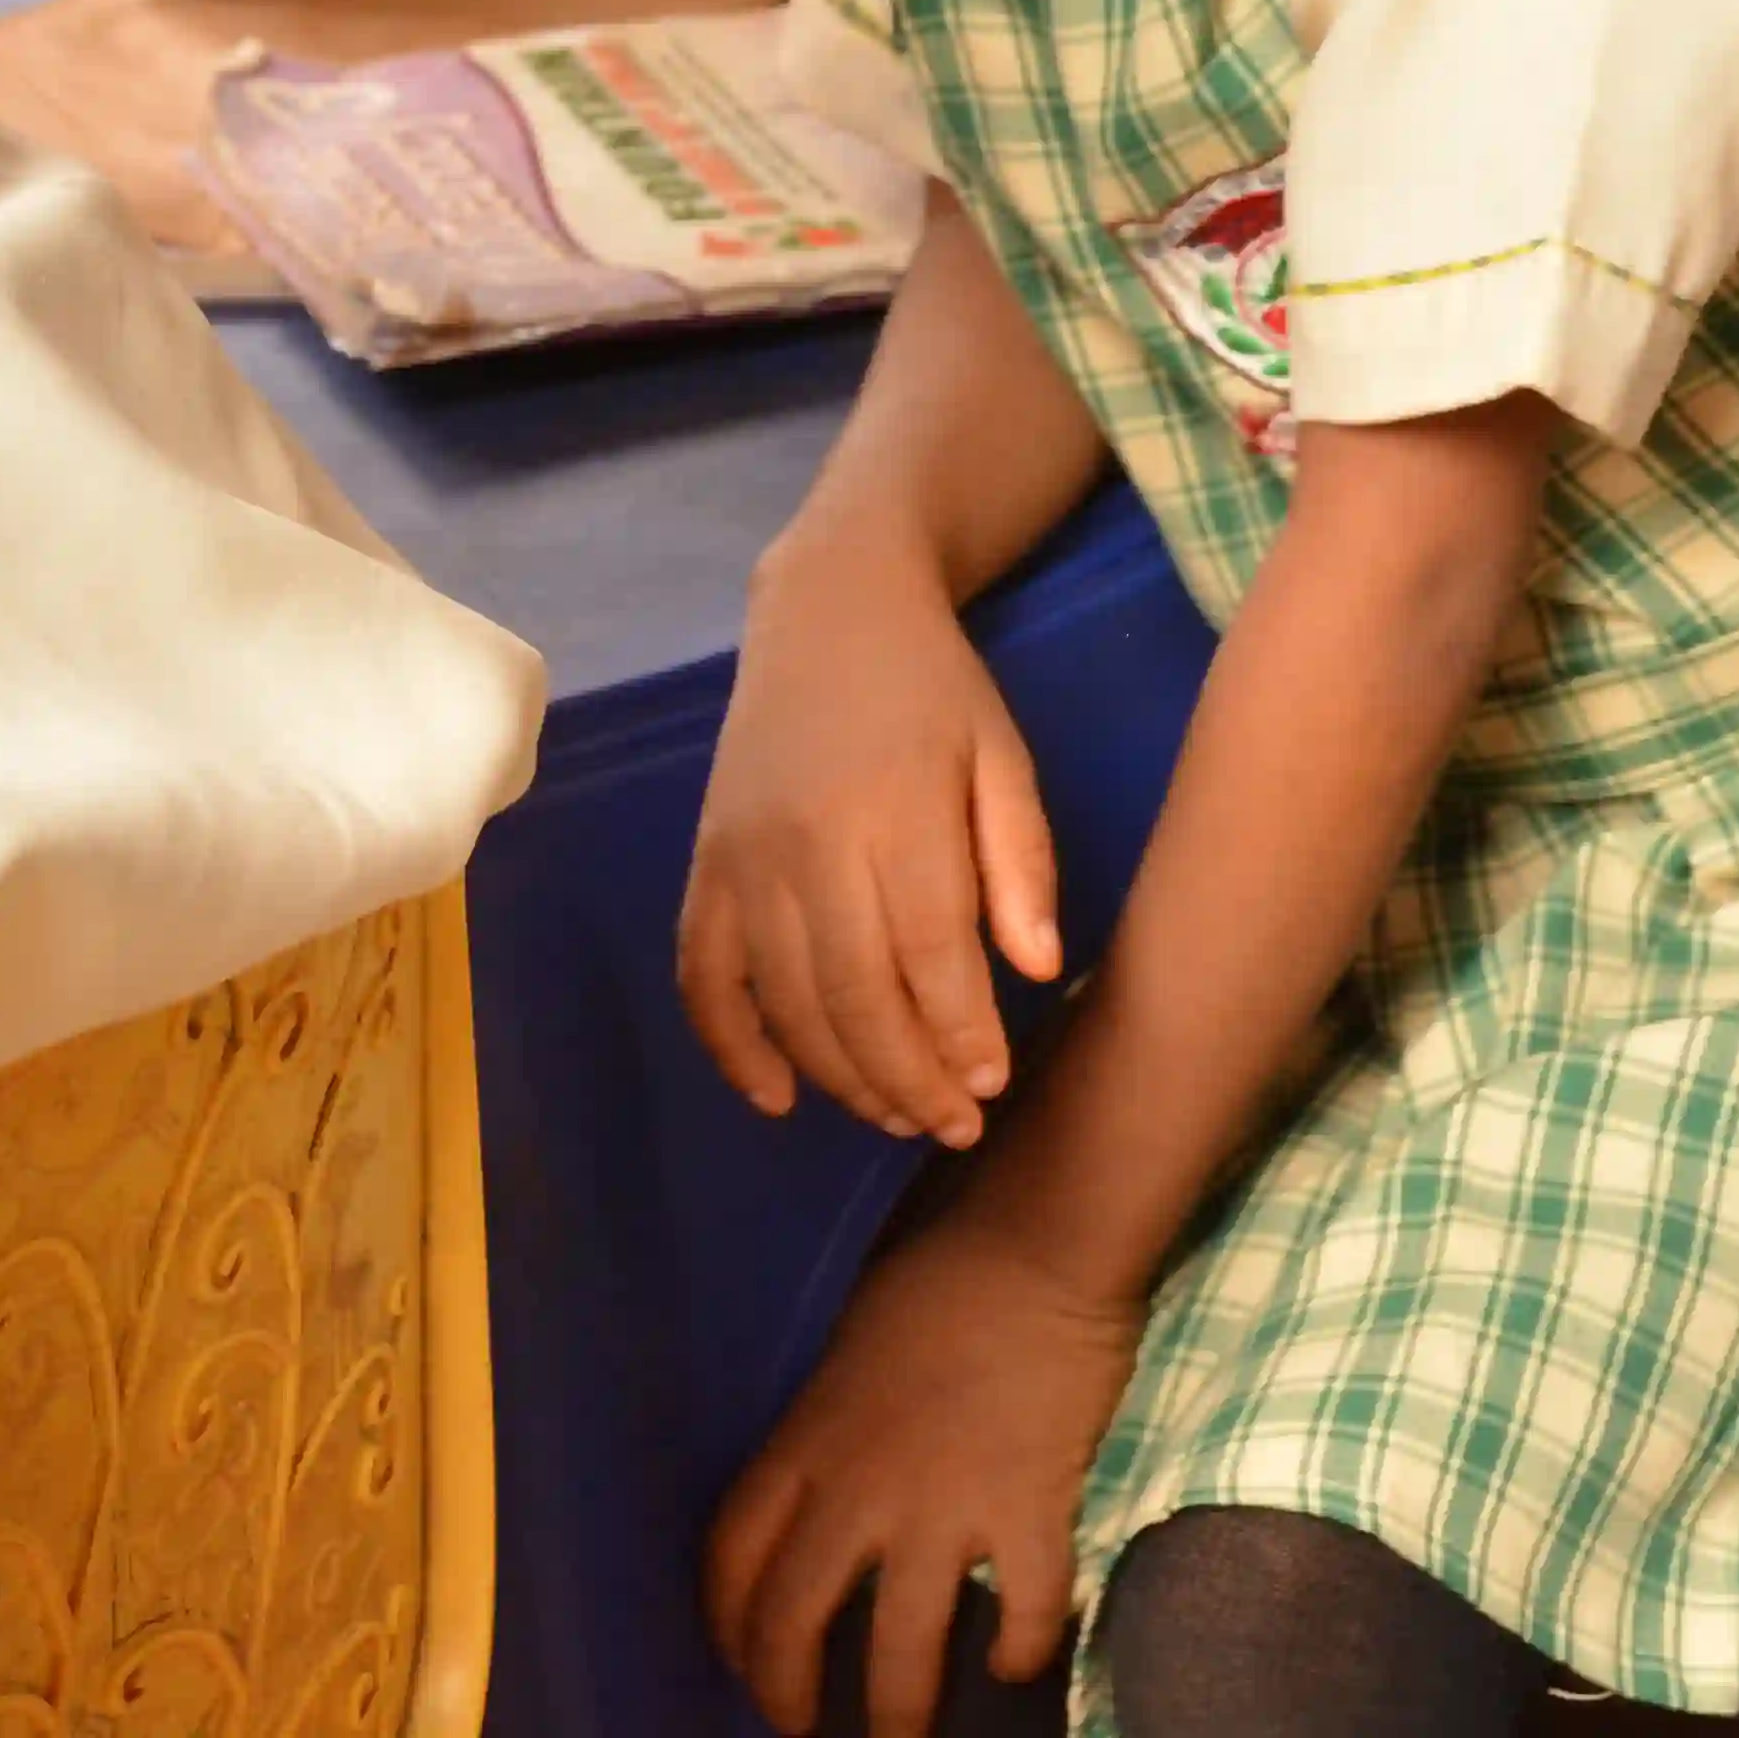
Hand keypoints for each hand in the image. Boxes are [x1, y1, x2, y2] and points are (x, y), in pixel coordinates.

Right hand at [682, 521, 1065, 1142]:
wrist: (829, 610)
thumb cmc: (935, 689)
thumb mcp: (1002, 755)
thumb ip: (1021, 860)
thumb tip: (1037, 971)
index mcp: (893, 810)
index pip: (929, 952)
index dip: (960, 1034)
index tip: (992, 1086)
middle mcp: (806, 844)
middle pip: (853, 995)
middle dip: (908, 1079)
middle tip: (954, 1127)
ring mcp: (742, 860)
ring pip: (785, 1001)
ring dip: (841, 1077)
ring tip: (898, 1116)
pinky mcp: (702, 867)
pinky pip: (702, 977)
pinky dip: (732, 1047)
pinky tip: (779, 1097)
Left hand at [708, 1199, 1143, 1737]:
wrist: (1040, 1243)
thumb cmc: (946, 1274)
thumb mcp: (851, 1348)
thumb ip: (834, 1428)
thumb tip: (837, 1481)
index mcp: (807, 1442)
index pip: (732, 1558)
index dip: (727, 1627)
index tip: (744, 1662)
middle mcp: (858, 1489)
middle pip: (791, 1622)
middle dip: (788, 1697)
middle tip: (806, 1731)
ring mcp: (942, 1506)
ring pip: (900, 1648)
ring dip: (897, 1713)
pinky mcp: (1029, 1508)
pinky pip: (1026, 1608)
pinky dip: (1021, 1649)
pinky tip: (1018, 1663)